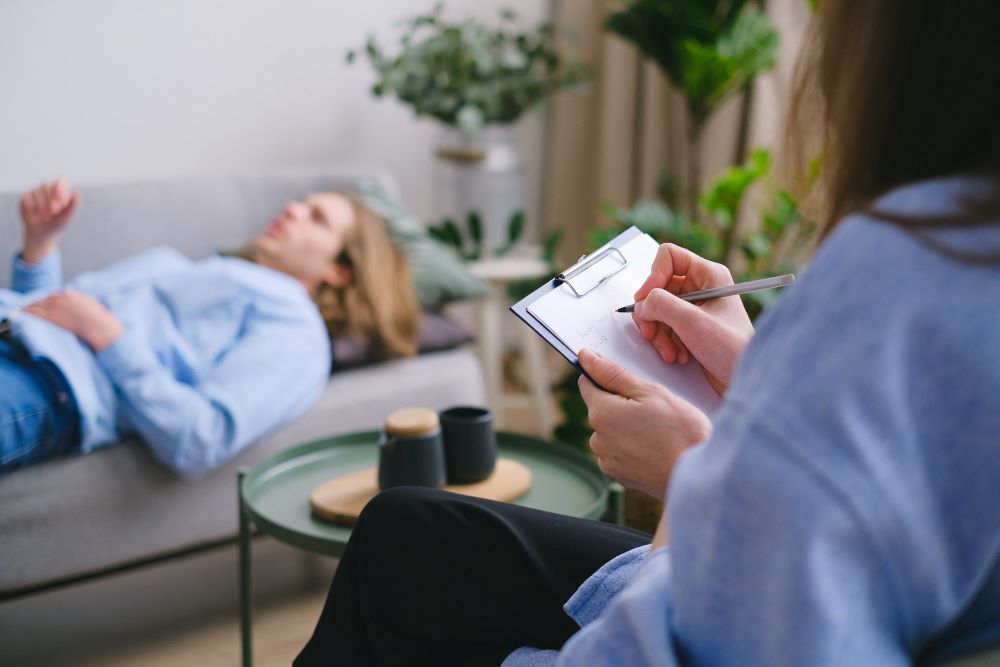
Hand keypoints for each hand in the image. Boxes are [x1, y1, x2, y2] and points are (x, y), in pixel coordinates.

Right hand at [19, 178, 79, 263]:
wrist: (42, 233)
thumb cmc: (57, 224)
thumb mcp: (65, 217)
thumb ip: (72, 206)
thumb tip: (77, 193)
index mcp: (61, 190)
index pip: (60, 181)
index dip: (59, 190)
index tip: (61, 202)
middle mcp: (48, 188)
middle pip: (46, 185)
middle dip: (50, 199)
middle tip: (53, 213)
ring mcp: (35, 191)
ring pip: (36, 191)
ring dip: (41, 205)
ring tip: (45, 216)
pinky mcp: (25, 197)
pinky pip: (26, 197)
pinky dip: (31, 207)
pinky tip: (34, 213)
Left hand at [23, 291, 123, 351]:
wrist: (105, 332)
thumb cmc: (103, 327)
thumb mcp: (94, 311)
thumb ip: (81, 308)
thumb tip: (74, 314)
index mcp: (75, 295)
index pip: (53, 297)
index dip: (44, 303)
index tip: (39, 307)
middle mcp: (64, 297)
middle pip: (43, 300)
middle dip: (34, 306)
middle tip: (25, 311)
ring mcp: (58, 306)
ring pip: (36, 306)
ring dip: (28, 311)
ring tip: (21, 314)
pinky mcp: (53, 316)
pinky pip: (35, 314)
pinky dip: (27, 315)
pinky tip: (22, 317)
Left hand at [578, 348, 711, 500]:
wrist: (700, 477)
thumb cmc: (680, 430)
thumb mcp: (650, 392)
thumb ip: (613, 373)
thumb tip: (585, 357)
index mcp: (602, 413)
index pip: (588, 384)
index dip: (605, 377)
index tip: (626, 381)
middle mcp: (597, 439)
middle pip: (601, 409)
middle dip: (620, 404)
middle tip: (653, 408)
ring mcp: (607, 460)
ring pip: (611, 432)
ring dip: (626, 428)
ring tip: (657, 432)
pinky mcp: (619, 476)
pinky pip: (619, 452)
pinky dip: (632, 448)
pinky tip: (655, 448)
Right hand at [632, 243, 753, 393]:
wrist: (744, 380)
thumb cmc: (732, 349)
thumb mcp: (692, 322)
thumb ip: (661, 305)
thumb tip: (641, 303)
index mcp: (708, 274)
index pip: (668, 257)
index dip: (653, 276)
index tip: (646, 299)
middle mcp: (701, 287)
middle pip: (658, 287)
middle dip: (652, 314)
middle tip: (651, 333)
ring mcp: (695, 307)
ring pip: (657, 309)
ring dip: (658, 333)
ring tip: (670, 351)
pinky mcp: (689, 326)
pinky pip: (663, 326)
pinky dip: (665, 342)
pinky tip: (677, 355)